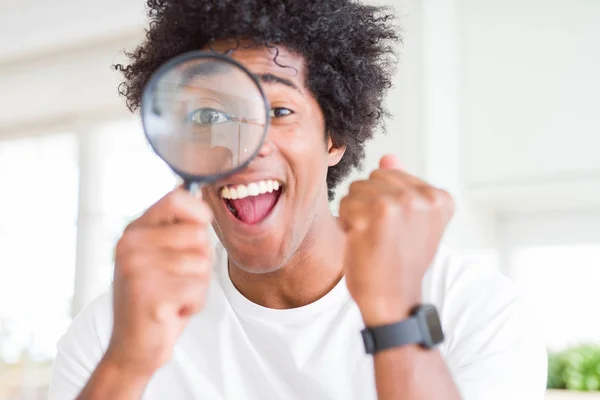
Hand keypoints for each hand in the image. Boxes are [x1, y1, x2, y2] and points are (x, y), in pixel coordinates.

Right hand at [105, 188, 213, 376]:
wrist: (133, 348)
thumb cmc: (156, 300)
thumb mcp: (160, 258)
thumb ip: (176, 231)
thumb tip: (201, 199)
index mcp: (134, 232)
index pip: (176, 199)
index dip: (199, 211)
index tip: (203, 225)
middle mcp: (131, 246)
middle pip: (198, 233)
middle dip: (201, 260)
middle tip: (178, 280)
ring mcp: (138, 270)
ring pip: (202, 263)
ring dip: (198, 285)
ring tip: (174, 296)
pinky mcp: (151, 295)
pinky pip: (198, 288)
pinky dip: (194, 303)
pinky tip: (172, 311)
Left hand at [339, 155, 453, 325]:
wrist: (392, 300)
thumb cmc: (398, 262)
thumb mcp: (410, 222)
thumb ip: (401, 186)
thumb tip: (388, 157)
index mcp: (439, 198)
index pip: (390, 175)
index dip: (384, 202)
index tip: (397, 230)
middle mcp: (425, 197)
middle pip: (372, 178)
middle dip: (368, 204)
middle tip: (382, 235)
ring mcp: (402, 204)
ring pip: (356, 189)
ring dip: (356, 214)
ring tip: (373, 239)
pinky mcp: (376, 214)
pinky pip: (345, 204)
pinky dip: (346, 224)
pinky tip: (362, 242)